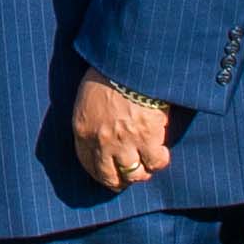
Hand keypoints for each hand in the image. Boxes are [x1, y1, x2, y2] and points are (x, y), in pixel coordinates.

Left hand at [67, 72, 176, 193]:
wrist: (130, 61)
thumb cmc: (110, 70)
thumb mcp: (88, 95)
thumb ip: (91, 118)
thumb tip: (101, 130)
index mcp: (82, 129)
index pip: (87, 163)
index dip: (100, 174)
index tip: (109, 176)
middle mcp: (101, 141)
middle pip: (109, 176)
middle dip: (119, 181)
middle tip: (128, 178)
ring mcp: (125, 142)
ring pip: (134, 174)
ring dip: (141, 172)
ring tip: (147, 165)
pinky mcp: (147, 138)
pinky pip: (155, 162)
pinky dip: (159, 160)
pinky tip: (160, 153)